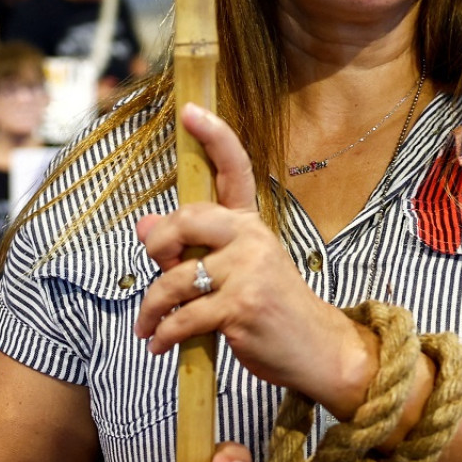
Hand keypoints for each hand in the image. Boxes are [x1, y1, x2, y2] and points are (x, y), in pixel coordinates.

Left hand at [133, 104, 368, 407]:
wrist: (317, 350)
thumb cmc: (273, 310)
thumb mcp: (238, 272)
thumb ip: (194, 248)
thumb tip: (144, 225)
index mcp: (252, 226)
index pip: (236, 170)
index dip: (214, 137)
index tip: (190, 111)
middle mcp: (253, 240)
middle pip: (187, 220)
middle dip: (159, 245)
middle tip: (154, 268)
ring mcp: (249, 272)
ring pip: (176, 278)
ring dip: (152, 308)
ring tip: (148, 326)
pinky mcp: (241, 308)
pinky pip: (184, 317)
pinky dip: (164, 334)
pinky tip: (160, 344)